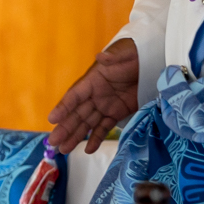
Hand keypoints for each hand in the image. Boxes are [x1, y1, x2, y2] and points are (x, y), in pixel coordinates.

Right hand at [48, 38, 139, 153]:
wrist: (151, 60)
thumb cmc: (135, 54)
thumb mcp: (125, 53)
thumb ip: (113, 57)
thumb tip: (100, 57)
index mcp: (92, 80)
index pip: (74, 95)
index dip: (63, 107)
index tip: (52, 119)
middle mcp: (95, 94)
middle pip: (76, 113)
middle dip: (64, 128)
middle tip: (52, 142)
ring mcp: (105, 105)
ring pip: (87, 123)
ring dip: (75, 136)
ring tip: (63, 149)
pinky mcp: (117, 112)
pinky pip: (104, 127)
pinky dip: (96, 138)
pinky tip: (87, 150)